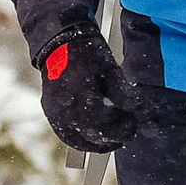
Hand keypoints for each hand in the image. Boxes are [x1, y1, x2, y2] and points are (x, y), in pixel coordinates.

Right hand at [36, 23, 136, 153]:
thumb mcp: (110, 68)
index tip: (133, 123)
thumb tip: (135, 109)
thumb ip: (122, 93)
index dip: (121, 129)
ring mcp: (54, 113)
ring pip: (76, 141)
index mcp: (80, 98)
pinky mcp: (50, 112)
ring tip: (112, 139)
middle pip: (90, 138)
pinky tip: (94, 136)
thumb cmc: (86, 51)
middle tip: (127, 133)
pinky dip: (81, 139)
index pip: (104, 127)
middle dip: (112, 139)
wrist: (59, 40)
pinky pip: (66, 134)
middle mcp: (64, 110)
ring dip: (95, 144)